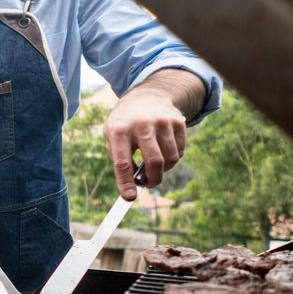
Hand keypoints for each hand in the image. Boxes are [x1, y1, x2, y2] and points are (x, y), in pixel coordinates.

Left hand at [104, 85, 187, 199]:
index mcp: (119, 130)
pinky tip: (163, 150)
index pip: (122, 162)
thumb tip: (132, 186)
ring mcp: (162, 122)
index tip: (129, 197)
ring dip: (163, 169)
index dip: (125, 182)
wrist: (146, 96)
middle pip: (154, 162)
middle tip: (148, 183)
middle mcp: (141, 125)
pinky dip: (172, 158)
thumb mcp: (112, 136)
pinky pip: (180, 152)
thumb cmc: (125, 123)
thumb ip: (119, 160)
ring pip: (170, 159)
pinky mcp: (178, 122)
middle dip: (153, 179)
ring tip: (153, 163)